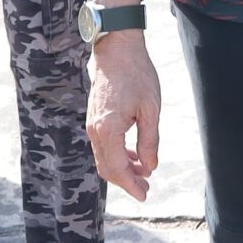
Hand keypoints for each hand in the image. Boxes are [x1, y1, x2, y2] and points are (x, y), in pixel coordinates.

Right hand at [87, 20, 161, 200]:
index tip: (144, 194)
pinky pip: (103, 145)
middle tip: (145, 187)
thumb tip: (149, 166)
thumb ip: (149, 141)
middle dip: (126, 181)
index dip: (131, 185)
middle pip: (107, 167)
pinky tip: (133, 154)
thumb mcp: (150, 109)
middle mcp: (95, 129)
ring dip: (121, 168)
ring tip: (142, 172)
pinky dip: (117, 154)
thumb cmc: (136, 74)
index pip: (118, 168)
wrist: (117, 47)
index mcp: (108, 129)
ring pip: (104, 158)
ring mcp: (92, 123)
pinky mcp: (94, 117)